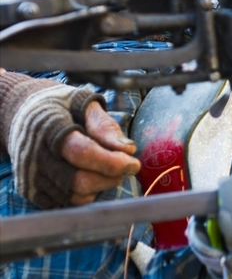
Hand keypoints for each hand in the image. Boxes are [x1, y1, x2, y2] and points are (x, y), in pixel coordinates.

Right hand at [1, 71, 139, 208]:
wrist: (23, 113)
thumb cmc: (60, 106)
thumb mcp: (83, 102)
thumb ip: (105, 125)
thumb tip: (128, 149)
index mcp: (50, 127)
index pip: (82, 152)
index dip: (111, 162)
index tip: (134, 164)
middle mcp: (35, 155)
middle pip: (80, 180)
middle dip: (111, 177)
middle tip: (126, 166)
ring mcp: (30, 176)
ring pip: (74, 196)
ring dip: (101, 187)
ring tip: (109, 169)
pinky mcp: (30, 192)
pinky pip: (65, 204)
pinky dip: (85, 195)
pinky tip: (92, 177)